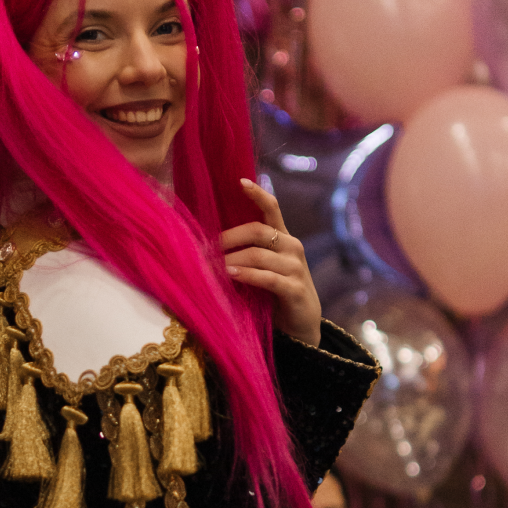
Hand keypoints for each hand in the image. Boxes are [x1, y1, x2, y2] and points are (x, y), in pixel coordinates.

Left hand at [220, 179, 321, 346]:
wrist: (301, 326)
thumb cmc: (274, 293)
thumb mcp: (262, 267)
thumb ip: (247, 251)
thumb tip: (210, 242)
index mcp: (283, 238)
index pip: (272, 208)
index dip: (258, 194)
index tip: (240, 181)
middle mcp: (292, 247)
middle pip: (258, 230)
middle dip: (228, 238)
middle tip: (205, 249)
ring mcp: (296, 268)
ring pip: (258, 254)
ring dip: (232, 259)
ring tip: (213, 267)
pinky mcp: (295, 289)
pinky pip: (267, 278)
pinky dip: (246, 275)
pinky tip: (230, 276)